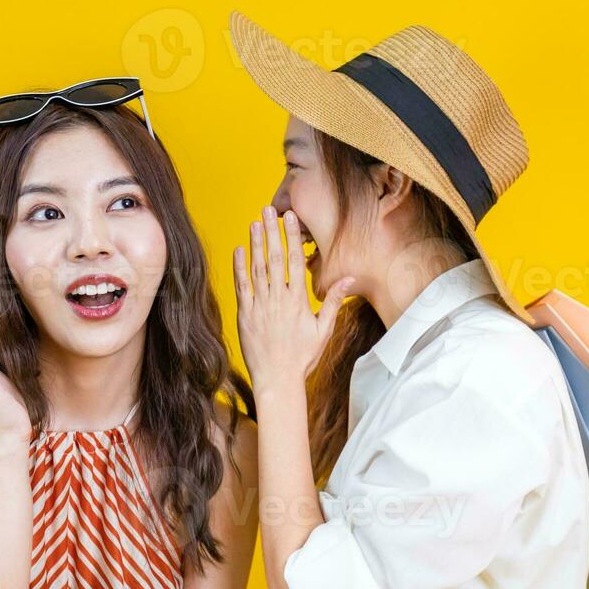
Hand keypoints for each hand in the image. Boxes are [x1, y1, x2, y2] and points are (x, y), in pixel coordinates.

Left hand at [232, 206, 355, 387]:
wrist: (278, 379)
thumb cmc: (303, 357)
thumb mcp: (324, 330)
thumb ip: (333, 301)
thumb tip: (349, 279)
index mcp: (298, 300)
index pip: (294, 260)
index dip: (291, 237)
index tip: (290, 217)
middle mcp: (278, 299)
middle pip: (274, 258)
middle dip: (271, 231)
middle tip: (268, 209)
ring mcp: (260, 305)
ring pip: (257, 268)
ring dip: (255, 244)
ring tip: (255, 223)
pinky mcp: (245, 314)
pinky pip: (242, 286)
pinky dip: (239, 267)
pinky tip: (238, 250)